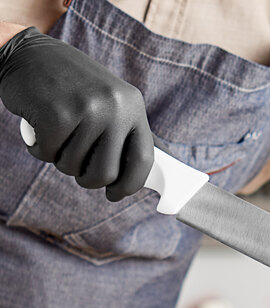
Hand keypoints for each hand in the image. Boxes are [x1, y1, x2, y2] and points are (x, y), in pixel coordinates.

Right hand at [0, 27, 152, 200]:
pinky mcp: (56, 114)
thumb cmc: (71, 87)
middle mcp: (115, 106)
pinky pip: (48, 154)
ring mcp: (87, 109)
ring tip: (57, 136)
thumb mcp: (109, 102)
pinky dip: (40, 149)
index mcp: (133, 105)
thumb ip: (123, 134)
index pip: (143, 159)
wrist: (27, 53)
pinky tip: (39, 128)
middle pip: (106, 172)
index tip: (116, 194)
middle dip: (87, 179)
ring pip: (73, 166)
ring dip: (60, 160)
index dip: (130, 185)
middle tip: (76, 167)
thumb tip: (137, 179)